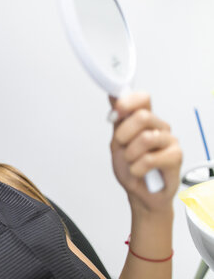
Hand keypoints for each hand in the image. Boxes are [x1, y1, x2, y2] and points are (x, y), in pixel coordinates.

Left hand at [109, 93, 181, 212]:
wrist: (139, 193)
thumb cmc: (130, 167)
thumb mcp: (117, 142)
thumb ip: (117, 120)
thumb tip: (114, 96)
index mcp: (146, 120)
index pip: (143, 98)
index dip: (128, 101)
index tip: (116, 111)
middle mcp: (159, 127)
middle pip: (142, 116)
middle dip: (123, 134)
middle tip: (121, 146)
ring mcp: (169, 140)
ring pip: (146, 138)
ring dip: (130, 154)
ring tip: (132, 162)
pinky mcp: (176, 156)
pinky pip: (150, 158)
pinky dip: (137, 168)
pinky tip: (139, 171)